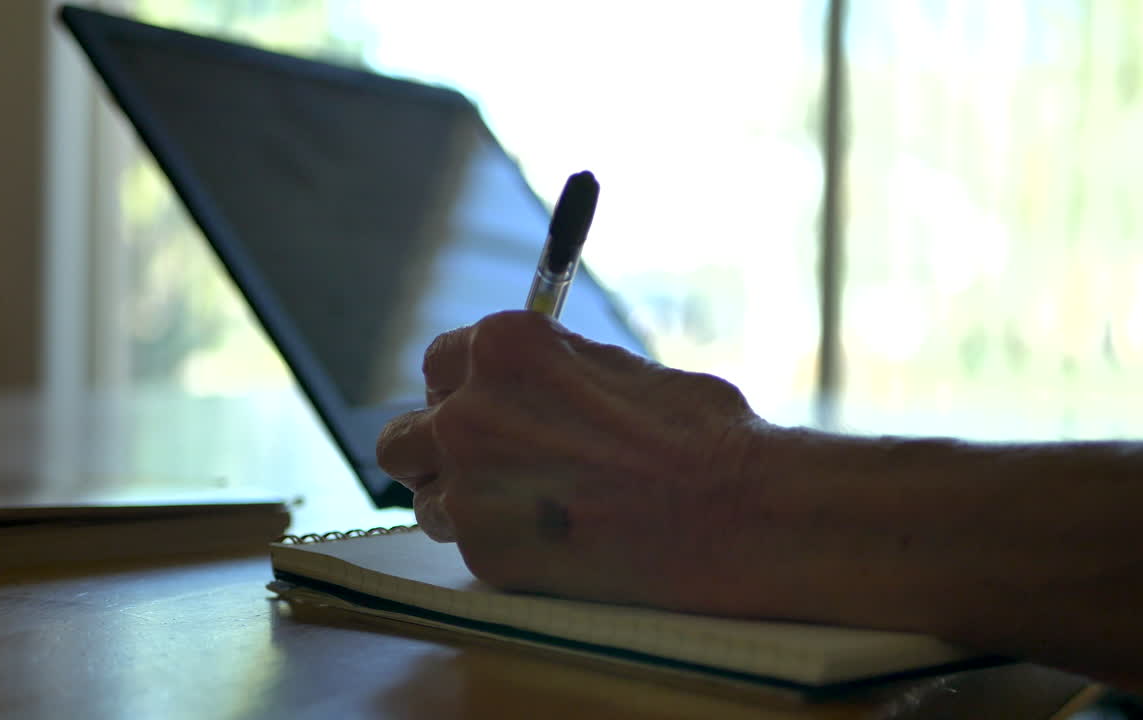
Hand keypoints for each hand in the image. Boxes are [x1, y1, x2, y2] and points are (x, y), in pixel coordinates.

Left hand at [375, 311, 770, 610]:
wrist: (739, 510)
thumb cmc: (699, 432)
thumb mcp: (617, 369)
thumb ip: (550, 374)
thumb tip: (526, 386)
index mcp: (504, 348)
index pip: (437, 365)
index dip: (462, 392)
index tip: (486, 411)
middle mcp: (470, 411)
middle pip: (403, 438)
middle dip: (437, 452)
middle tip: (490, 467)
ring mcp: (471, 485)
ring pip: (424, 499)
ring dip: (462, 504)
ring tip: (531, 512)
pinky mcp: (486, 552)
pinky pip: (465, 548)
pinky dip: (500, 547)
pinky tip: (556, 545)